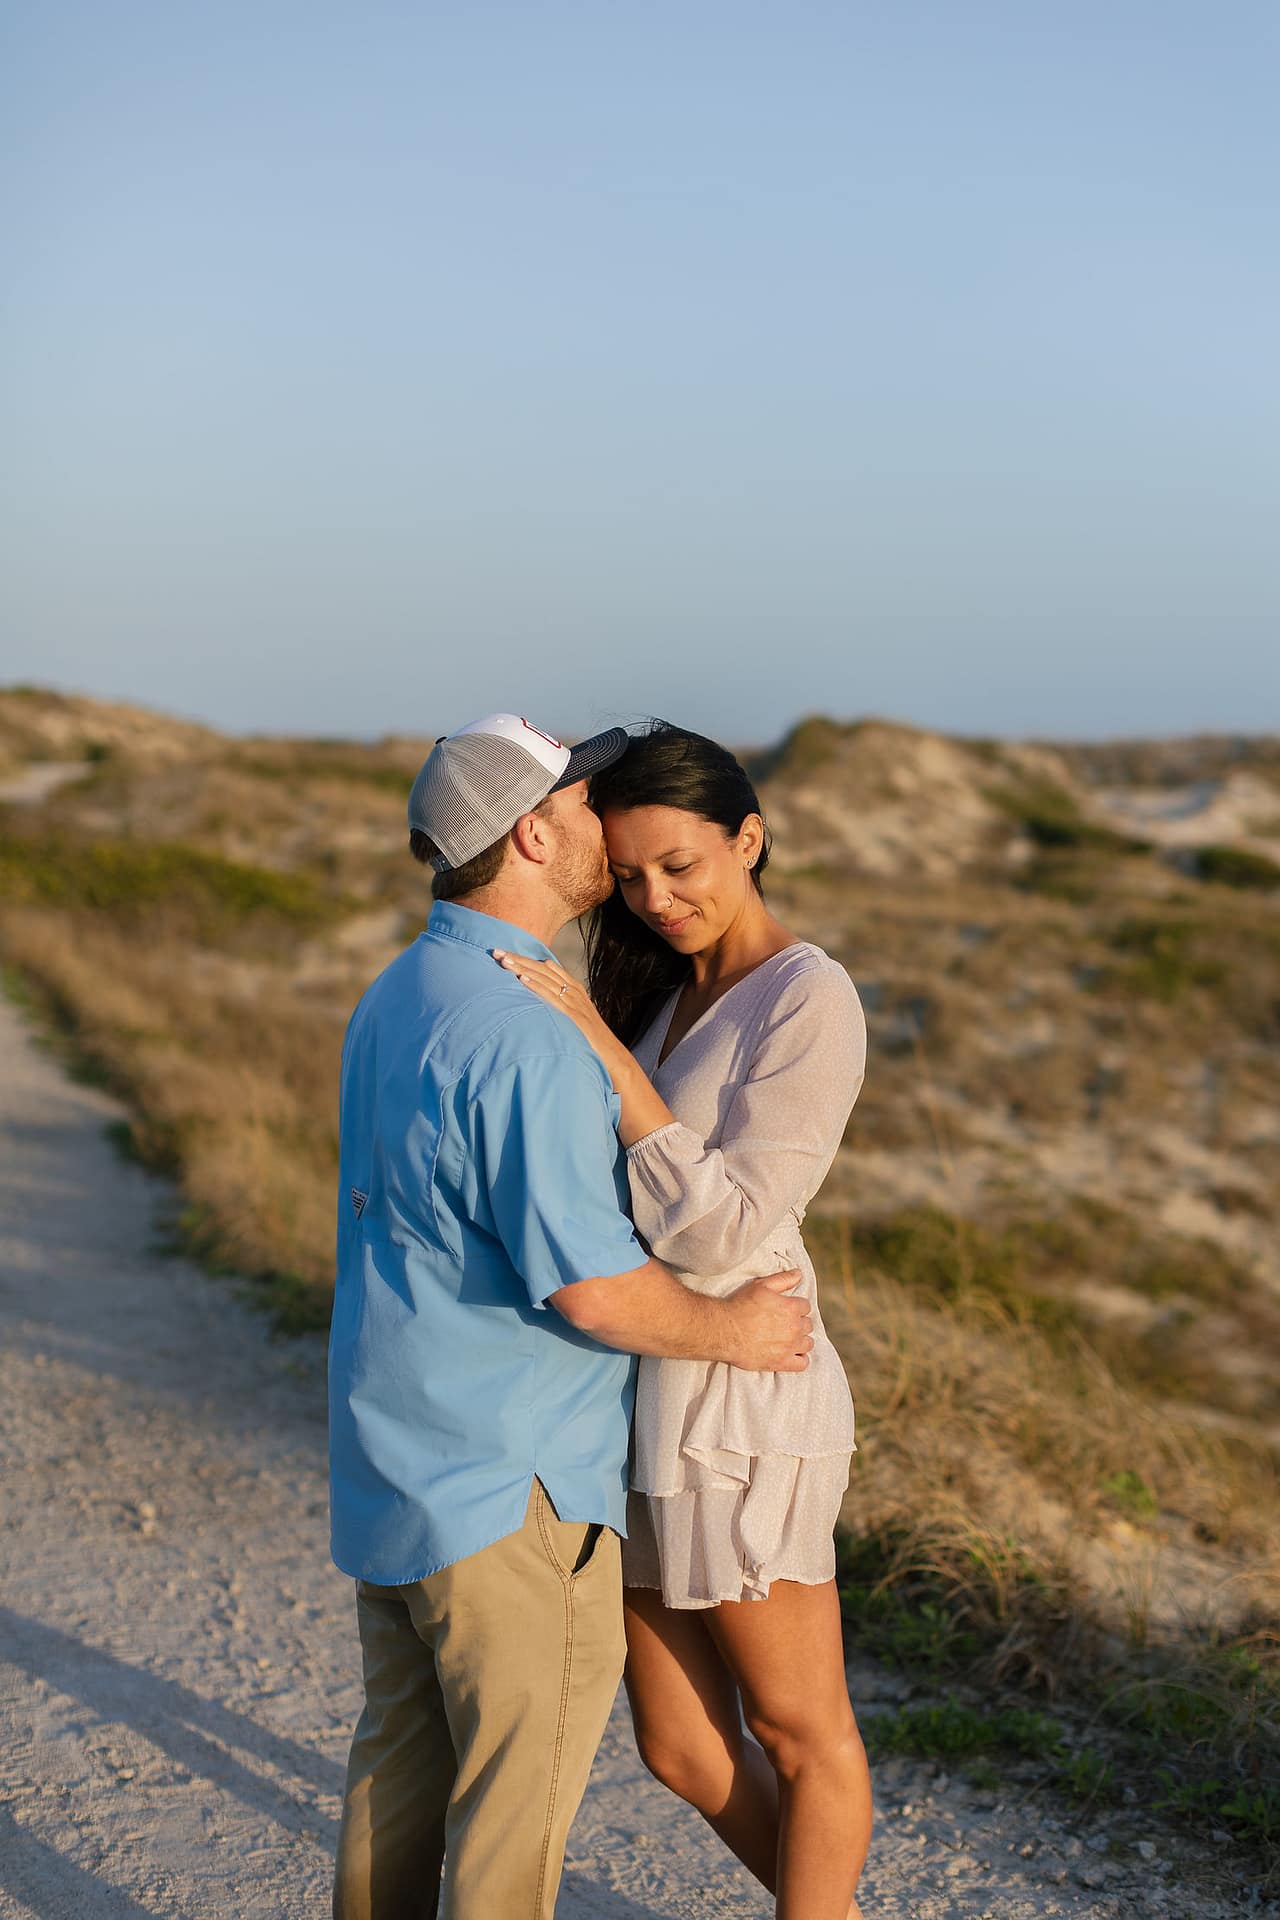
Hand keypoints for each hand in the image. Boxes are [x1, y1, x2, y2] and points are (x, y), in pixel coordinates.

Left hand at [493, 951, 617, 1060]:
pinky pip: (551, 997)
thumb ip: (563, 999)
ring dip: (523, 969)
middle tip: (497, 951)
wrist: (612, 1055)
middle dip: (519, 960)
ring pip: (544, 980)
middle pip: (543, 970)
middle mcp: (573, 992)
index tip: (505, 952)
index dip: (525, 959)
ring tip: (505, 961)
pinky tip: (522, 979)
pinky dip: (536, 986)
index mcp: (574, 990)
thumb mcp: (577, 1014)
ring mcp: (574, 1003)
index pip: (546, 968)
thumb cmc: (591, 1038)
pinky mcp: (572, 1016)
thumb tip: (545, 980)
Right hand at [720, 1270, 812, 1372]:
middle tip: (784, 1323)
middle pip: (808, 1325)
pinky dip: (800, 1359)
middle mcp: (794, 1327)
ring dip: (801, 1340)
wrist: (724, 1330)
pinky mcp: (782, 1362)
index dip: (796, 1306)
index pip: (806, 1306)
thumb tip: (799, 1274)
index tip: (786, 1309)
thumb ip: (783, 1279)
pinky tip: (791, 1354)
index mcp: (792, 1307)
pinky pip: (803, 1363)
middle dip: (798, 1322)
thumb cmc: (741, 1305)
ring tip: (788, 1338)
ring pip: (808, 1343)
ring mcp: (790, 1347)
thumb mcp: (761, 1285)